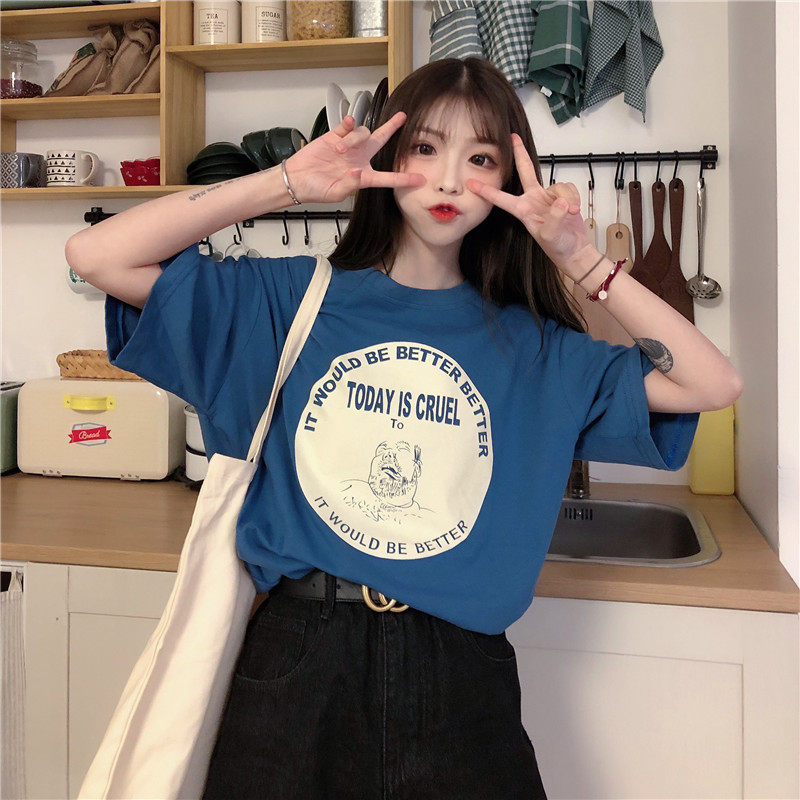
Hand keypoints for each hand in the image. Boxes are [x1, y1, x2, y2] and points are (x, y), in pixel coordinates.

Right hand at [283, 111, 425, 204]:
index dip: (403, 178)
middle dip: (391, 128)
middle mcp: (359, 158)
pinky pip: (348, 125)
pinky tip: (347, 125)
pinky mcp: (336, 135)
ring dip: (353, 139)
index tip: (419, 179)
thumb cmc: (316, 189)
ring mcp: (348, 146)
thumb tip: (359, 171)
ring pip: (363, 133)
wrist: (297, 178)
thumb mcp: (336, 193)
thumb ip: (351, 183)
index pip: (387, 177)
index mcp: (363, 176)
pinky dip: (349, 123)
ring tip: (338, 150)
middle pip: (380, 141)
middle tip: (402, 118)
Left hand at [465, 132, 591, 279]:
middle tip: (513, 137)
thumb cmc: (558, 246)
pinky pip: (569, 189)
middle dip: (520, 153)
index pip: (502, 199)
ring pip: (558, 185)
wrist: (574, 250)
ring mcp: (548, 197)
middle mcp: (533, 200)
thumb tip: (560, 201)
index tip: (471, 184)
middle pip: (526, 171)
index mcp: (523, 210)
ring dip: (567, 197)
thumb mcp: (551, 235)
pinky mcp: (563, 196)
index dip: (487, 191)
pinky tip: (575, 210)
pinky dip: (574, 198)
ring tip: (571, 213)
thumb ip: (555, 218)